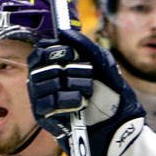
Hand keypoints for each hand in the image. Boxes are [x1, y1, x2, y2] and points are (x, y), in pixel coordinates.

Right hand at [25, 30, 145, 155]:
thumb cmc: (108, 92)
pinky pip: (49, 103)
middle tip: (87, 77)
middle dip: (73, 69)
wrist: (116, 123)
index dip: (55, 50)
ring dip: (74, 85)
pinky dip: (69, 101)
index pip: (40, 50)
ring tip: (86, 94)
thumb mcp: (102, 63)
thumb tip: (64, 31)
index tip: (72, 54)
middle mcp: (43, 81)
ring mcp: (41, 99)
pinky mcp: (44, 116)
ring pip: (47, 82)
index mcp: (54, 65)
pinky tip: (79, 105)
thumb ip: (84, 45)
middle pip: (46, 65)